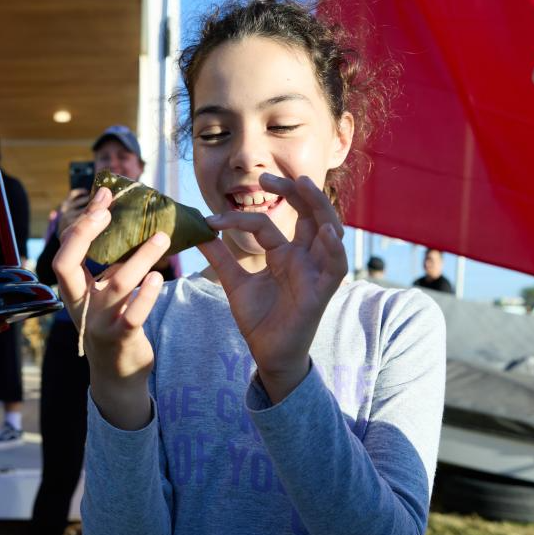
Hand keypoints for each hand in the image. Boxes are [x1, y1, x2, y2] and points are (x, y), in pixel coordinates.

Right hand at [52, 187, 169, 428]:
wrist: (118, 375)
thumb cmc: (113, 323)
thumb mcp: (104, 293)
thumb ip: (110, 265)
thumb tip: (128, 221)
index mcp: (73, 290)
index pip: (64, 252)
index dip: (82, 223)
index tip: (103, 197)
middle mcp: (80, 304)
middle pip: (66, 264)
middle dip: (85, 232)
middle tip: (109, 210)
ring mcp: (99, 322)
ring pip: (117, 283)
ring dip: (140, 257)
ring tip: (161, 237)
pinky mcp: (122, 338)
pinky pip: (134, 312)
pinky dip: (148, 293)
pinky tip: (159, 276)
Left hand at [198, 174, 346, 402]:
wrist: (269, 356)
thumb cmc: (260, 321)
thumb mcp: (235, 283)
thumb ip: (220, 258)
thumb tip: (197, 232)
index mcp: (285, 253)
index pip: (267, 223)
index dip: (240, 217)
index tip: (211, 219)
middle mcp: (304, 258)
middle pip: (310, 215)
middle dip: (295, 192)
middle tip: (268, 179)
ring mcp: (315, 273)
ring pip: (329, 231)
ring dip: (321, 207)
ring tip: (307, 185)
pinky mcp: (322, 292)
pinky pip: (336, 266)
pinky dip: (334, 249)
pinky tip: (327, 233)